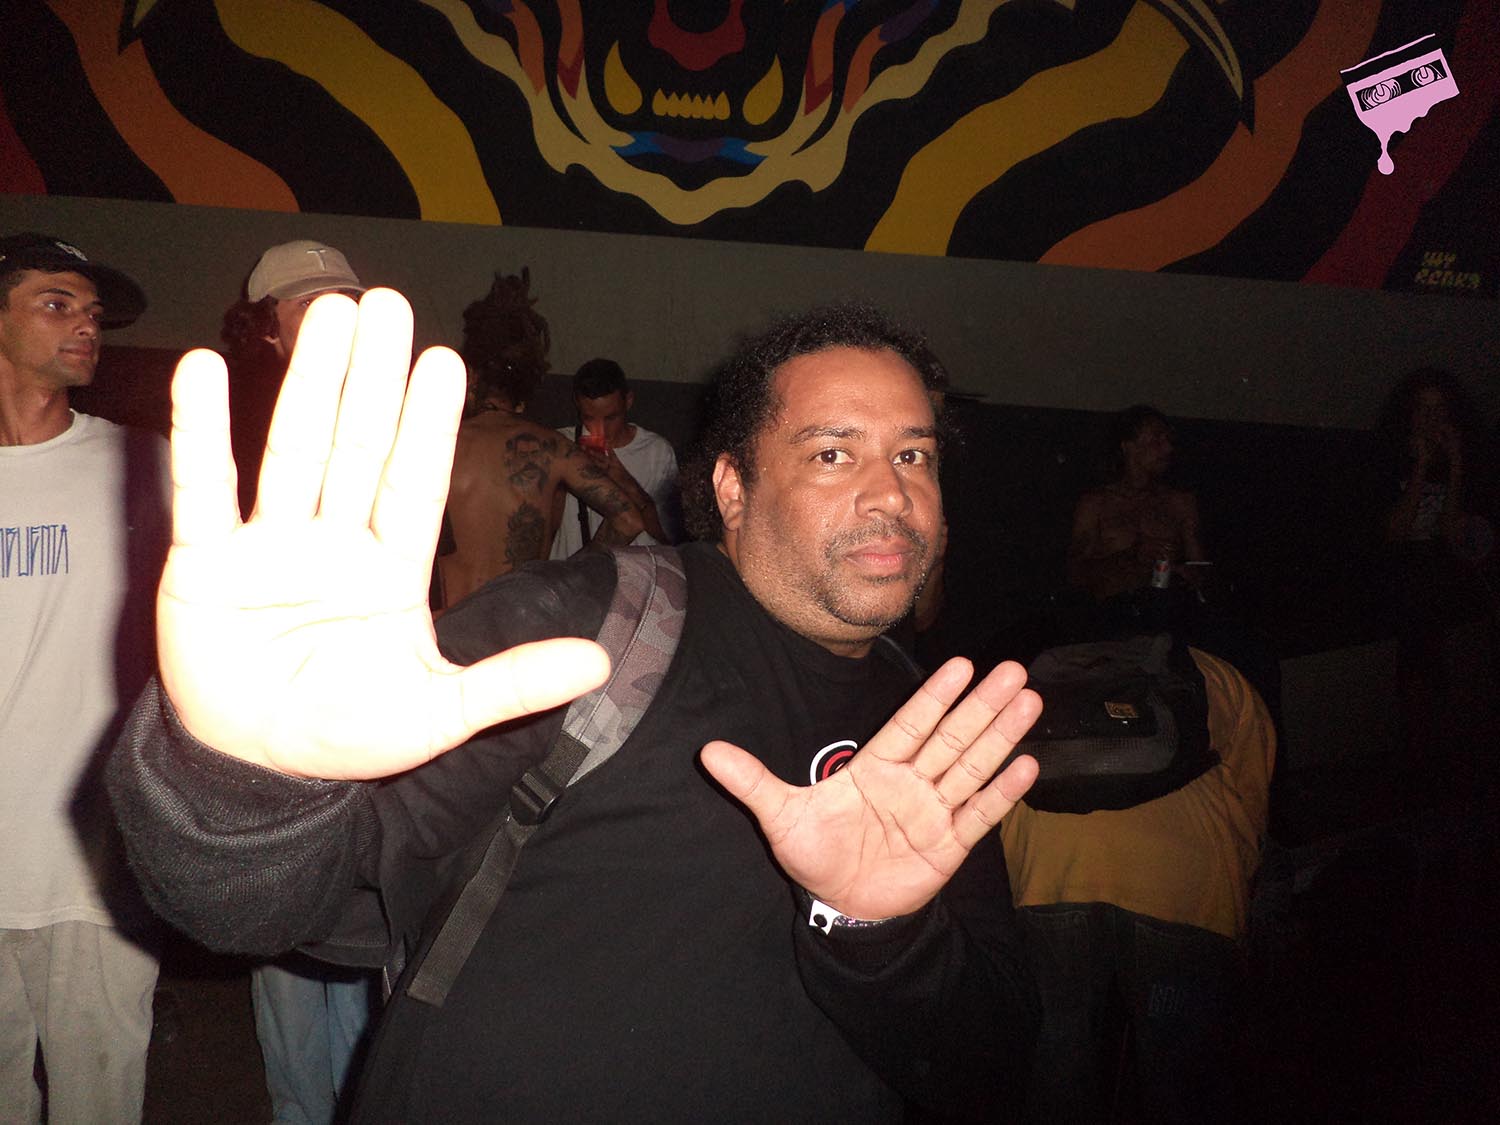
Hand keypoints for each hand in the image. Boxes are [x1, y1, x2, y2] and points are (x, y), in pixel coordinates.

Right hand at [158, 290, 609, 779]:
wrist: (260, 771)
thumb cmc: (349, 733)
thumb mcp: (440, 713)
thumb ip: (512, 684)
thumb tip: (601, 663)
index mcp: (391, 569)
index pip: (415, 482)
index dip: (429, 424)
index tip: (445, 360)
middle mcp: (334, 543)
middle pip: (358, 446)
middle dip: (374, 379)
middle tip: (388, 304)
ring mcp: (270, 546)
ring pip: (293, 451)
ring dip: (309, 384)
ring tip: (326, 314)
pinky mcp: (204, 563)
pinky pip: (202, 491)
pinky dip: (201, 434)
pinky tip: (202, 370)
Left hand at [700, 659, 1040, 920]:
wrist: (839, 906)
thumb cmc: (815, 854)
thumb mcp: (780, 816)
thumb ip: (753, 782)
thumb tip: (707, 752)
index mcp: (876, 768)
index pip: (911, 724)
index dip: (936, 696)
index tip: (963, 664)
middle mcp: (911, 782)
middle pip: (951, 737)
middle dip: (981, 706)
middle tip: (1013, 670)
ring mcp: (934, 812)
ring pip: (971, 767)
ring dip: (1000, 737)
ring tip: (1028, 702)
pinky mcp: (949, 846)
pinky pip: (979, 815)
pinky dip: (1002, 793)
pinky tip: (1027, 766)